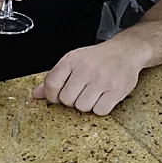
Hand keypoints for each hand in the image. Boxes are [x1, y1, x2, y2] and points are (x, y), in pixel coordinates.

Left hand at [31, 39, 147, 115]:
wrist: (126, 51)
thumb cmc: (97, 58)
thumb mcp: (73, 61)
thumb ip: (54, 78)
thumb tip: (36, 94)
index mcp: (71, 60)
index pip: (51, 85)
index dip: (52, 96)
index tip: (58, 96)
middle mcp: (86, 69)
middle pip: (66, 100)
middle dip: (72, 100)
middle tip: (80, 92)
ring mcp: (102, 80)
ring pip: (82, 107)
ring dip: (86, 105)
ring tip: (92, 93)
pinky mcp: (116, 91)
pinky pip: (100, 111)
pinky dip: (100, 108)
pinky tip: (103, 97)